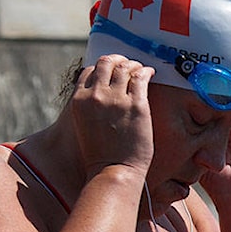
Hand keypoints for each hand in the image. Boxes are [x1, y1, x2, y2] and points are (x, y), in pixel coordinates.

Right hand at [71, 55, 154, 179]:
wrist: (113, 171)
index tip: (112, 71)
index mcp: (79, 100)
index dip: (102, 69)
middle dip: (117, 60)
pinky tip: (151, 73)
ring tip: (141, 69)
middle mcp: (95, 95)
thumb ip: (90, 108)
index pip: (89, 71)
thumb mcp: (84, 126)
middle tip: (127, 64)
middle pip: (105, 63)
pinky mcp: (136, 104)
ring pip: (124, 67)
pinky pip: (141, 77)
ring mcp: (116, 99)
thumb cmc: (101, 155)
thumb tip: (101, 98)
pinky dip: (146, 71)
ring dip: (133, 65)